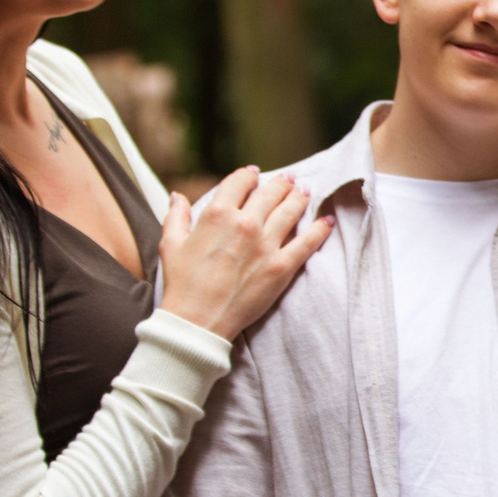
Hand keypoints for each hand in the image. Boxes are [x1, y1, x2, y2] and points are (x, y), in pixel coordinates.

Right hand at [157, 166, 332, 340]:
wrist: (197, 321)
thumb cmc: (181, 284)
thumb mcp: (170, 244)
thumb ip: (176, 216)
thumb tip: (178, 196)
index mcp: (217, 214)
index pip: (239, 182)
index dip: (248, 175)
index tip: (254, 175)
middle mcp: (245, 224)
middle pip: (270, 193)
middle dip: (281, 183)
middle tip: (289, 180)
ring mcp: (266, 245)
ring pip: (290, 211)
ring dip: (300, 197)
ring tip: (305, 191)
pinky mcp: (282, 267)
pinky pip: (307, 242)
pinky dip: (320, 229)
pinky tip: (327, 221)